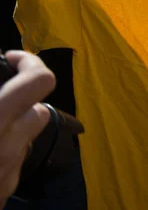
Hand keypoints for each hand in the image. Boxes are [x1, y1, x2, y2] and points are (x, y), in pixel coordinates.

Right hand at [0, 51, 54, 203]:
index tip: (12, 58)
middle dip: (22, 100)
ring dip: (12, 126)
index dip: (30, 62)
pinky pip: (12, 164)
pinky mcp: (3, 193)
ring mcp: (8, 174)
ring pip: (26, 139)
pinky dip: (1, 152)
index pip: (39, 82)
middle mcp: (9, 147)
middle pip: (39, 111)